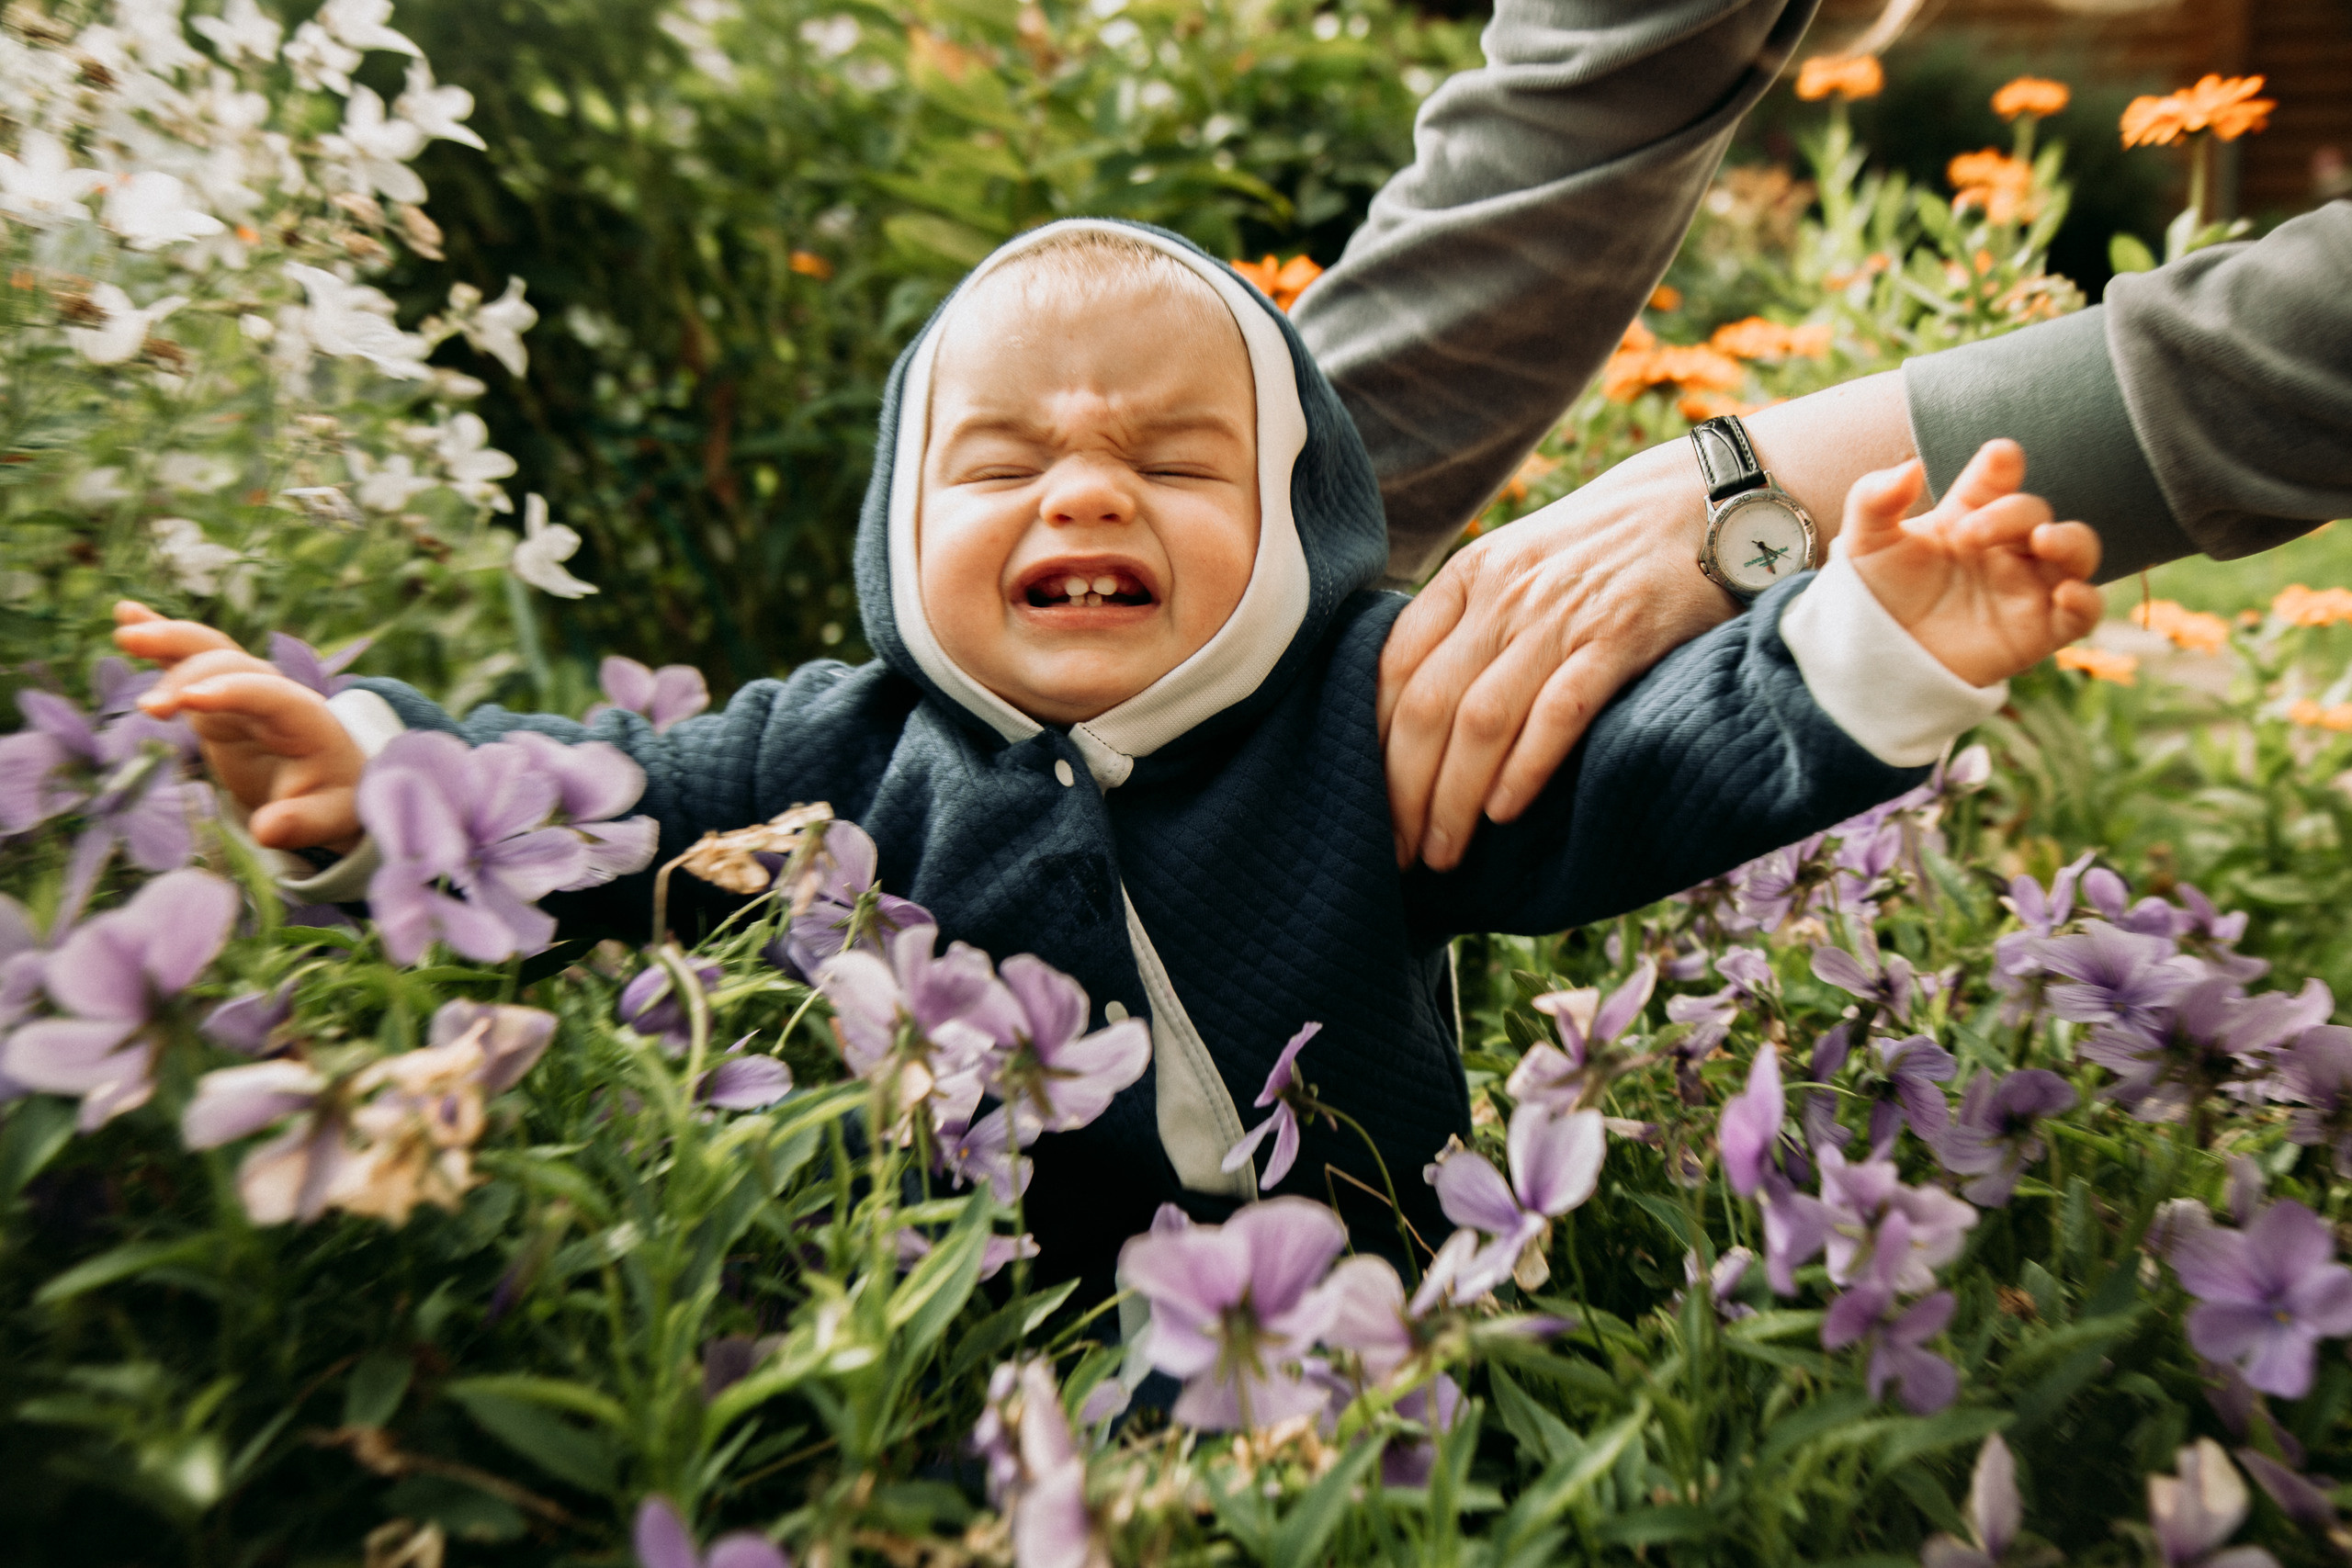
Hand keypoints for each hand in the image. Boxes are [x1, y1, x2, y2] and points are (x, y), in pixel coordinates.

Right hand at [112, 601, 366, 851]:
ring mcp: (243, 689)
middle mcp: (273, 693)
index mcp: (305, 718)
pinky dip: (162, 638)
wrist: (337, 779)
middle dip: (189, 675)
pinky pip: (189, 658)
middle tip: (148, 707)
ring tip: (126, 636)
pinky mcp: (217, 696)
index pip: (268, 694)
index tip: (190, 702)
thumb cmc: (334, 797)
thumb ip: (301, 822)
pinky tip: (125, 614)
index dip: (232, 692)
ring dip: (170, 640)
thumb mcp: (329, 817)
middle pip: (231, 664)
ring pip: (207, 650)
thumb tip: (267, 831)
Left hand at [1377, 443, 1732, 869]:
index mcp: (1469, 575)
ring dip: (1454, 798)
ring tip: (1443, 853)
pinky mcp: (1620, 638)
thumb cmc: (1608, 546)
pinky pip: (1557, 713)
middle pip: (1426, 706)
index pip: (1391, 666)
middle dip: (1401, 790)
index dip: (1368, 742)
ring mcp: (1561, 616)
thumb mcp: (1521, 561)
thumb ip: (1469, 619)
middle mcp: (1504, 595)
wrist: (1709, 502)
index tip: (1362, 799)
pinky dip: (1524, 768)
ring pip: (1481, 720)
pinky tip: (1503, 815)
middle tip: (1398, 851)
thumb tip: (1415, 703)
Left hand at [1843, 441, 2103, 687]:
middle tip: (1970, 534)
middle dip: (2011, 513)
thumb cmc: (1877, 592)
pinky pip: (2083, 614)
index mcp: (1969, 514)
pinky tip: (2067, 593)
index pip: (1998, 476)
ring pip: (2077, 551)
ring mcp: (2027, 586)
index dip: (2003, 463)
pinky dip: (2087, 601)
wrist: (1877, 655)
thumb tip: (1909, 467)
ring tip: (2045, 538)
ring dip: (2070, 540)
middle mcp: (2006, 545)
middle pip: (2034, 511)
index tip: (1999, 458)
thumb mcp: (1866, 542)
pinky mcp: (2038, 631)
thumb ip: (1875, 498)